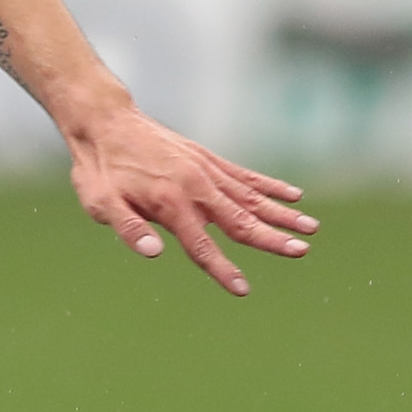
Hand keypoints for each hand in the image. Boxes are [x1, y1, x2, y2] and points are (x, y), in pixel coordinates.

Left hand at [67, 104, 314, 296]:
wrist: (105, 122)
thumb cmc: (99, 169)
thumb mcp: (100, 202)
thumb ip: (129, 228)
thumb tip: (154, 252)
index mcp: (169, 203)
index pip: (200, 245)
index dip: (221, 269)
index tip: (242, 289)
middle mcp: (194, 186)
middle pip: (239, 220)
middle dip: (271, 239)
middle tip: (301, 252)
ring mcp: (204, 170)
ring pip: (251, 197)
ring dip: (281, 213)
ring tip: (311, 228)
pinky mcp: (207, 159)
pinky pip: (245, 175)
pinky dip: (270, 186)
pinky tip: (294, 195)